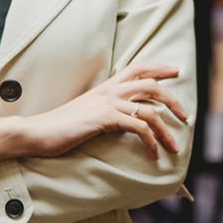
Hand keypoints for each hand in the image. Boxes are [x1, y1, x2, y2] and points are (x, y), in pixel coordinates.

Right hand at [19, 63, 186, 161]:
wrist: (38, 132)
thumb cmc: (60, 127)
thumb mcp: (87, 113)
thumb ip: (106, 112)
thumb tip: (122, 120)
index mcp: (105, 87)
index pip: (136, 68)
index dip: (158, 67)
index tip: (175, 71)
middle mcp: (108, 91)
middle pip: (150, 85)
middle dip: (172, 99)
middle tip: (185, 115)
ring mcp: (107, 103)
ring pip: (149, 110)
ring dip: (166, 130)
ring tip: (173, 147)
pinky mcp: (104, 118)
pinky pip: (138, 128)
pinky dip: (151, 142)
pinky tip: (152, 154)